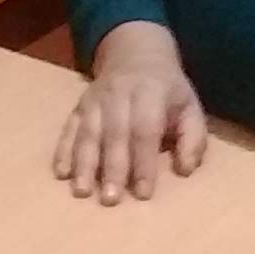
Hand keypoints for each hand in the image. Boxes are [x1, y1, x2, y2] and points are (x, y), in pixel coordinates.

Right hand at [51, 22, 207, 203]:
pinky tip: (61, 173)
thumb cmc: (167, 90)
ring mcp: (94, 101)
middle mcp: (119, 96)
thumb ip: (193, 138)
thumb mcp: (190, 107)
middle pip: (114, 134)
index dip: (144, 163)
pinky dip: (63, 151)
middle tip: (110, 200)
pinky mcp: (78, 107)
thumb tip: (184, 170)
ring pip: (87, 133)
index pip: (145, 131)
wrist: (135, 54)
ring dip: (83, 164)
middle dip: (111, 169)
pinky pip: (69, 129)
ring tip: (82, 191)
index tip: (143, 193)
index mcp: (150, 93)